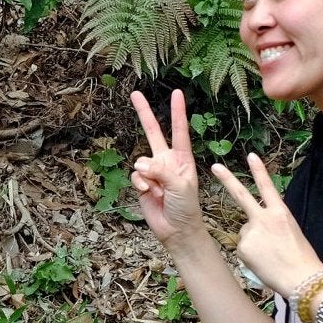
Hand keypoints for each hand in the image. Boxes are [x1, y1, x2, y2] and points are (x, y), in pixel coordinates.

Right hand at [128, 90, 206, 246]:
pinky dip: (141, 185)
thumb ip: (161, 170)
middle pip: (153, 132)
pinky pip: (135, 176)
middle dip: (144, 113)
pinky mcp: (141, 183)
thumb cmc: (187, 207)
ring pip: (141, 161)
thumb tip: (140, 164)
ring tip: (158, 190)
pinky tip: (150, 194)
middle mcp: (166, 161)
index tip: (177, 93)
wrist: (176, 230)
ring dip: (148, 175)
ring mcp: (153, 172)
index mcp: (182, 158)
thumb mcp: (181, 185)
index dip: (177, 112)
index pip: (179, 130)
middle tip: (135, 93)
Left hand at [207, 152, 322, 297]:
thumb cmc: (301, 258)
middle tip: (215, 166)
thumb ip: (271, 224)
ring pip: (245, 233)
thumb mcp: (291, 232)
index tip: (250, 156)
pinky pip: (243, 248)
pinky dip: (250, 255)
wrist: (301, 278)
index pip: (268, 187)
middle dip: (227, 179)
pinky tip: (263, 262)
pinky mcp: (243, 247)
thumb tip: (254, 227)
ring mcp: (251, 232)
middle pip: (242, 195)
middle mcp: (264, 218)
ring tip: (271, 256)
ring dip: (253, 243)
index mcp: (281, 212)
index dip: (259, 171)